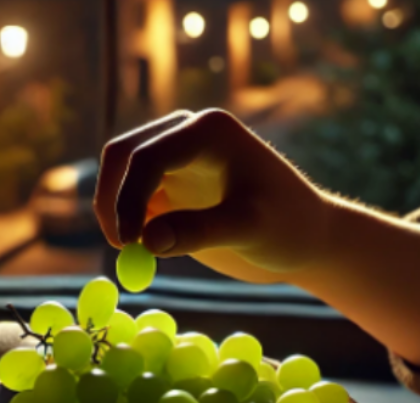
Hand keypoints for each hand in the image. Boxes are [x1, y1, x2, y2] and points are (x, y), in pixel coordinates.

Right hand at [94, 109, 333, 283]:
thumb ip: (200, 231)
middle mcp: (185, 135)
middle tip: (121, 248)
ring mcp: (175, 160)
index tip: (130, 244)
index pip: (148, 156)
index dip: (128, 198)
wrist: (306, 239)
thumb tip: (146, 241)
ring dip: (116, 212)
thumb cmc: (289, 227)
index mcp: (208, 131)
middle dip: (113, 200)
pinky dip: (127, 223)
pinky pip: (132, 199)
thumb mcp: (250, 229)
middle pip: (123, 156)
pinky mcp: (170, 187)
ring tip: (135, 255)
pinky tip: (144, 253)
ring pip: (120, 176)